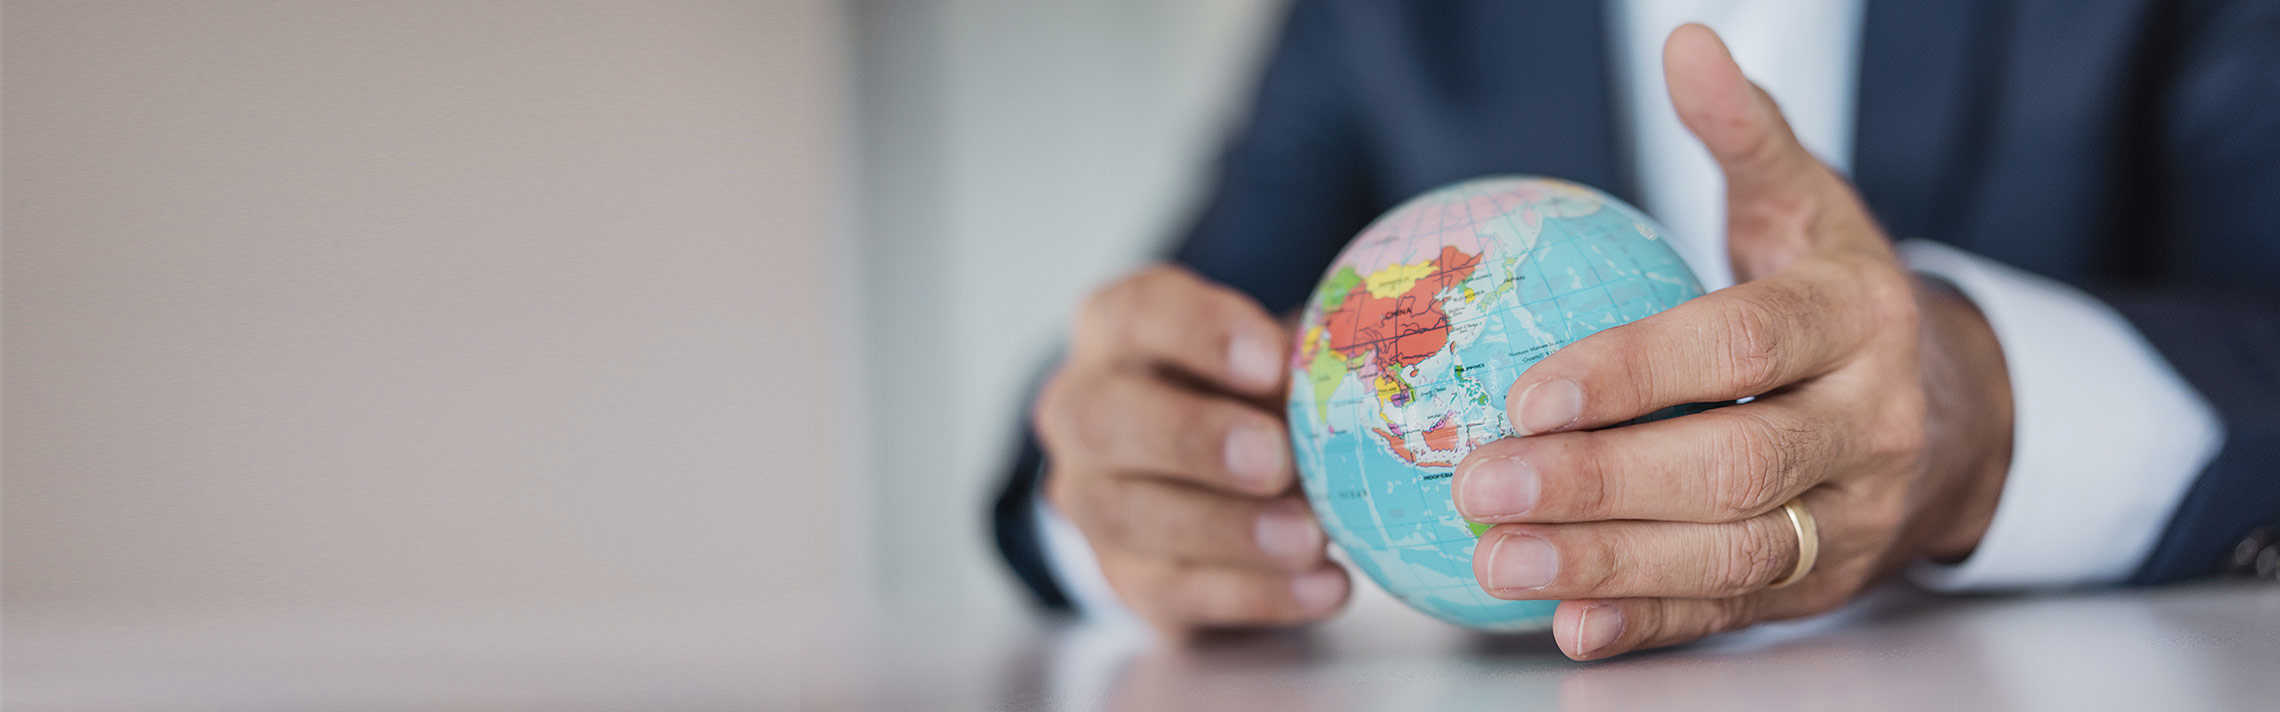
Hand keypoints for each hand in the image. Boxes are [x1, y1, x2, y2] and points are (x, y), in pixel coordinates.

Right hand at [1033, 265, 1349, 633]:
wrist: (1197, 478)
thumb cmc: (1244, 392)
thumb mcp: (1268, 360)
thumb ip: (1297, 366)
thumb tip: (1363, 383)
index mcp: (1115, 330)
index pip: (1137, 313)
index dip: (1200, 333)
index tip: (1272, 362)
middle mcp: (1081, 409)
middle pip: (1105, 419)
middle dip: (1195, 440)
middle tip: (1275, 461)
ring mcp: (1090, 497)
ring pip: (1133, 516)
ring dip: (1229, 530)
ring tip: (1311, 538)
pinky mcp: (1124, 574)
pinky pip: (1175, 590)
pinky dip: (1256, 593)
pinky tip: (1325, 587)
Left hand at [1450, 25, 2014, 658]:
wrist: (1959, 417)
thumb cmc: (1836, 299)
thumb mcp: (1807, 208)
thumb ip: (1744, 137)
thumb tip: (1686, 46)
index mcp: (1858, 320)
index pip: (1742, 347)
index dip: (1636, 372)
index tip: (1528, 392)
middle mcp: (1869, 426)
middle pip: (1731, 466)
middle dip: (1600, 481)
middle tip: (1481, 482)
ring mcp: (1853, 518)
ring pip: (1730, 554)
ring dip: (1607, 565)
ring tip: (1497, 557)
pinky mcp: (1824, 585)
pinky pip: (1732, 613)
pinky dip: (1649, 626)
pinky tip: (1568, 626)